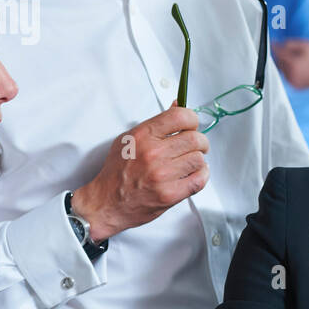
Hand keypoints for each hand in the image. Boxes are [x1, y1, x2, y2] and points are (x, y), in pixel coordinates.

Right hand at [74, 102, 209, 239]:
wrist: (107, 203)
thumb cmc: (118, 172)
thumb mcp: (130, 139)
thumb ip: (156, 124)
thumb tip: (179, 105)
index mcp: (142, 136)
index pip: (180, 116)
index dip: (192, 119)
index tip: (192, 125)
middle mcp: (152, 153)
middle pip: (195, 139)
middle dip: (200, 142)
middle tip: (197, 146)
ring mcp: (161, 175)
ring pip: (199, 159)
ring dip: (199, 160)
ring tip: (190, 162)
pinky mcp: (169, 194)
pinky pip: (199, 180)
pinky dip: (201, 176)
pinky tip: (192, 174)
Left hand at [273, 39, 308, 88]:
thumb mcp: (306, 45)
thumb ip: (291, 44)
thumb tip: (282, 45)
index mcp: (293, 64)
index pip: (279, 54)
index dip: (275, 47)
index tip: (273, 43)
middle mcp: (292, 75)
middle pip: (279, 63)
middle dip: (281, 56)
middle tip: (285, 51)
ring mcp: (294, 82)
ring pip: (283, 70)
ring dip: (285, 64)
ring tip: (295, 60)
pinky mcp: (296, 86)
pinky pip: (288, 77)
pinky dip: (289, 72)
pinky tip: (298, 68)